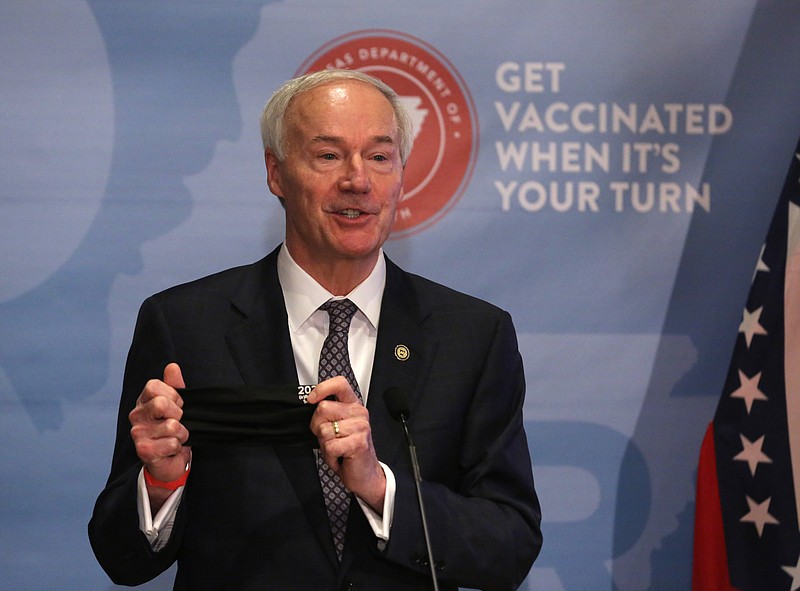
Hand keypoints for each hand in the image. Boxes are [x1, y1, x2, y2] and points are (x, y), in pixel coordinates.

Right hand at [129, 363, 190, 485]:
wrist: (170, 460)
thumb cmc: (173, 429)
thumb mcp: (177, 404)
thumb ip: (175, 385)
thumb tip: (172, 366)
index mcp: (143, 401)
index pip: (155, 386)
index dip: (173, 395)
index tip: (177, 406)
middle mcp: (136, 415)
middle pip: (161, 403)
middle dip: (179, 414)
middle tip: (178, 422)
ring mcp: (137, 433)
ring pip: (172, 425)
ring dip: (181, 433)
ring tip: (175, 437)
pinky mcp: (144, 451)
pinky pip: (172, 443)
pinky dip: (177, 447)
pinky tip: (170, 450)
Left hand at [308, 376, 385, 512]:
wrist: (365, 475)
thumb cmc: (348, 452)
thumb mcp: (338, 427)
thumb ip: (328, 414)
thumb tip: (310, 403)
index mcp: (353, 405)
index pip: (339, 384)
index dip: (322, 389)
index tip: (311, 399)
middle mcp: (359, 413)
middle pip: (322, 409)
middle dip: (317, 426)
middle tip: (329, 438)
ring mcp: (360, 427)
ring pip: (324, 430)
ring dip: (325, 445)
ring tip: (337, 449)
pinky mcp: (359, 443)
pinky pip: (329, 446)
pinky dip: (330, 457)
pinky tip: (340, 457)